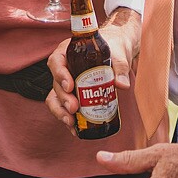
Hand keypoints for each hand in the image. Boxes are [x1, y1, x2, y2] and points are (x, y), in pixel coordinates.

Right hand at [47, 8, 136, 127]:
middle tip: (74, 108)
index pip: (57, 61)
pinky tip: (75, 129)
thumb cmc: (114, 47)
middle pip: (56, 84)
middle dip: (63, 99)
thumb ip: (120, 67)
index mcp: (68, 52)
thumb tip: (122, 85)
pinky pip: (65, 108)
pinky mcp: (73, 95)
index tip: (70, 86)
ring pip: (56, 98)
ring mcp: (67, 82)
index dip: (60, 75)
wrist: (117, 53)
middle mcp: (64, 68)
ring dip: (61, 112)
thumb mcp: (119, 54)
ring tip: (71, 123)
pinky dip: (68, 119)